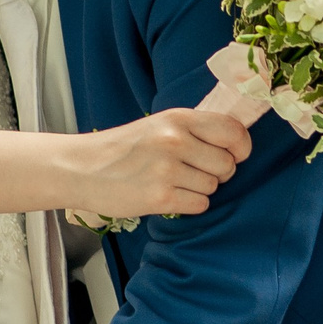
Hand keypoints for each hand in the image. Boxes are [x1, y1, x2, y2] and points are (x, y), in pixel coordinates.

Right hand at [65, 108, 252, 218]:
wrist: (81, 168)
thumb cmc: (123, 148)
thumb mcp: (159, 125)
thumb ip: (194, 129)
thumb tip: (236, 141)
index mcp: (178, 118)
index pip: (233, 131)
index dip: (241, 147)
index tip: (236, 154)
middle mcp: (175, 141)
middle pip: (227, 165)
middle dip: (218, 172)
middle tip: (193, 171)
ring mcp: (167, 170)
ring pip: (213, 187)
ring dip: (199, 189)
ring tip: (173, 181)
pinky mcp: (160, 198)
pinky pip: (199, 205)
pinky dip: (189, 204)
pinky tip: (169, 195)